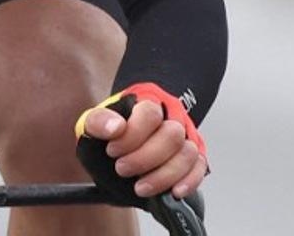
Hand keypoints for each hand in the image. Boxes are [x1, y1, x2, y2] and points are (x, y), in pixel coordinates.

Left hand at [75, 83, 207, 201]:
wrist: (122, 142)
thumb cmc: (112, 131)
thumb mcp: (94, 122)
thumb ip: (98, 121)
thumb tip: (115, 127)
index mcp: (148, 100)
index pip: (150, 113)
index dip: (132, 135)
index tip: (112, 151)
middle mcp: (172, 115)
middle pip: (172, 134)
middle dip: (145, 158)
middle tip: (122, 169)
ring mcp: (186, 136)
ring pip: (188, 153)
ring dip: (164, 175)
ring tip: (140, 187)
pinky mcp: (193, 156)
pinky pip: (199, 167)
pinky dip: (189, 181)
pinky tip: (174, 192)